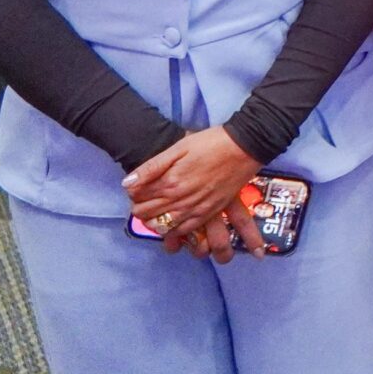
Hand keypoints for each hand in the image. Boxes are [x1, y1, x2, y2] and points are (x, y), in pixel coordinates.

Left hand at [125, 127, 263, 256]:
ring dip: (154, 221)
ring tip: (157, 210)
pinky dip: (173, 230)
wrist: (245, 146)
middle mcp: (180, 200)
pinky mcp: (210, 213)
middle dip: (140, 208)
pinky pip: (185, 231)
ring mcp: (196, 209)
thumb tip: (127, 184)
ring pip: (163, 226)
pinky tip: (173, 222)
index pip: (137, 197)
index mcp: (170, 182)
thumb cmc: (211, 142)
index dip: (134, 193)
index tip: (139, 186)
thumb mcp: (179, 146)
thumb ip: (152, 166)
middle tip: (146, 198)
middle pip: (147, 214)